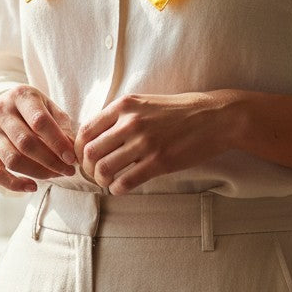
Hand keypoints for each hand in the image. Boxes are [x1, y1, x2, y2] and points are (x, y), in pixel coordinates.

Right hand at [0, 85, 77, 192]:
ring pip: (12, 159)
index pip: (39, 121)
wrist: (2, 106)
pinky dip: (14, 184)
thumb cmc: (33, 109)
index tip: (71, 158)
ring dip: (38, 172)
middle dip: (51, 161)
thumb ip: (61, 125)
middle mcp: (1, 111)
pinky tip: (32, 186)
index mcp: (20, 96)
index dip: (57, 142)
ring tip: (56, 175)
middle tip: (68, 170)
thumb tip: (72, 149)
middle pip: (25, 143)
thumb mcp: (49, 107)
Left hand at [75, 92, 235, 193]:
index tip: (83, 159)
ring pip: (104, 169)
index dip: (78, 150)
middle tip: (94, 174)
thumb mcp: (144, 103)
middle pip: (89, 152)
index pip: (85, 131)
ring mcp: (144, 143)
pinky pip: (125, 182)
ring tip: (108, 182)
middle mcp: (130, 122)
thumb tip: (94, 136)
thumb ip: (119, 116)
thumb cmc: (177, 111)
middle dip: (87, 169)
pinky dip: (117, 189)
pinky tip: (121, 187)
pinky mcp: (159, 162)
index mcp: (124, 105)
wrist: (213, 118)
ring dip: (101, 181)